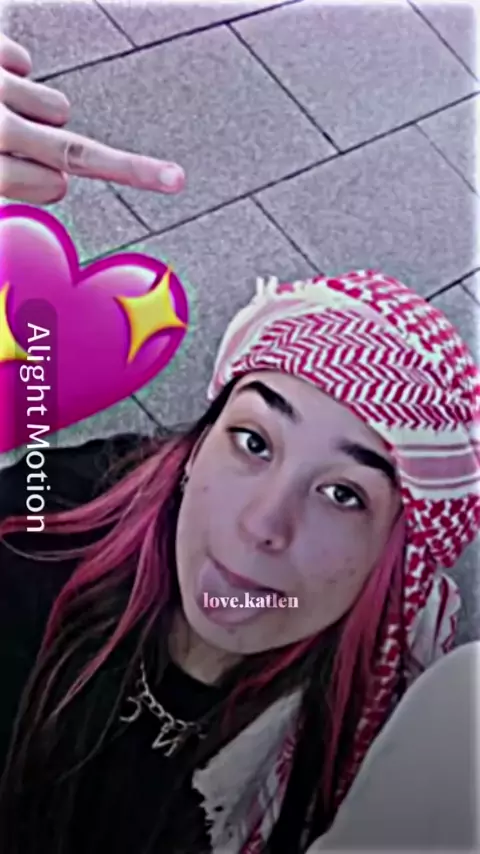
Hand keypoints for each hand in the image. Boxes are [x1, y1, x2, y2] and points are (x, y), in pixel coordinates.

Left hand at [0, 33, 185, 204]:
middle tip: (176, 179)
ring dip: (38, 112)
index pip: (52, 187)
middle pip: (77, 153)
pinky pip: (23, 64)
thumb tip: (49, 189)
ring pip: (56, 108)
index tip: (57, 186)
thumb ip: (7, 184)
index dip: (50, 186)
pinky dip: (13, 72)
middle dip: (134, 168)